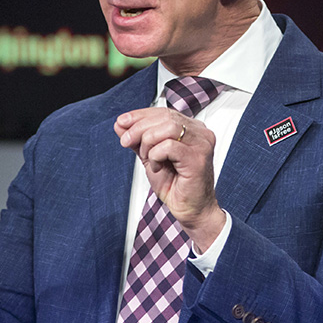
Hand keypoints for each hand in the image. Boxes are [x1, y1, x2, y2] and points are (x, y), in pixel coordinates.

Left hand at [114, 107, 225, 251]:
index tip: (122, 122)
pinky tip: (157, 167)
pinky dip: (156, 155)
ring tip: (147, 157)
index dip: (140, 115)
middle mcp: (200, 132)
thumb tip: (120, 124)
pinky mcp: (198, 158)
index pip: (163, 111)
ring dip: (148, 142)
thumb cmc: (176, 186)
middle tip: (126, 141)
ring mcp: (201, 144)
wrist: (190, 211)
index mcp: (191, 128)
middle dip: (139, 128)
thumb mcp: (150, 157)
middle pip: (164, 116)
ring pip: (167, 127)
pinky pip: (169, 146)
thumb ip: (137, 140)